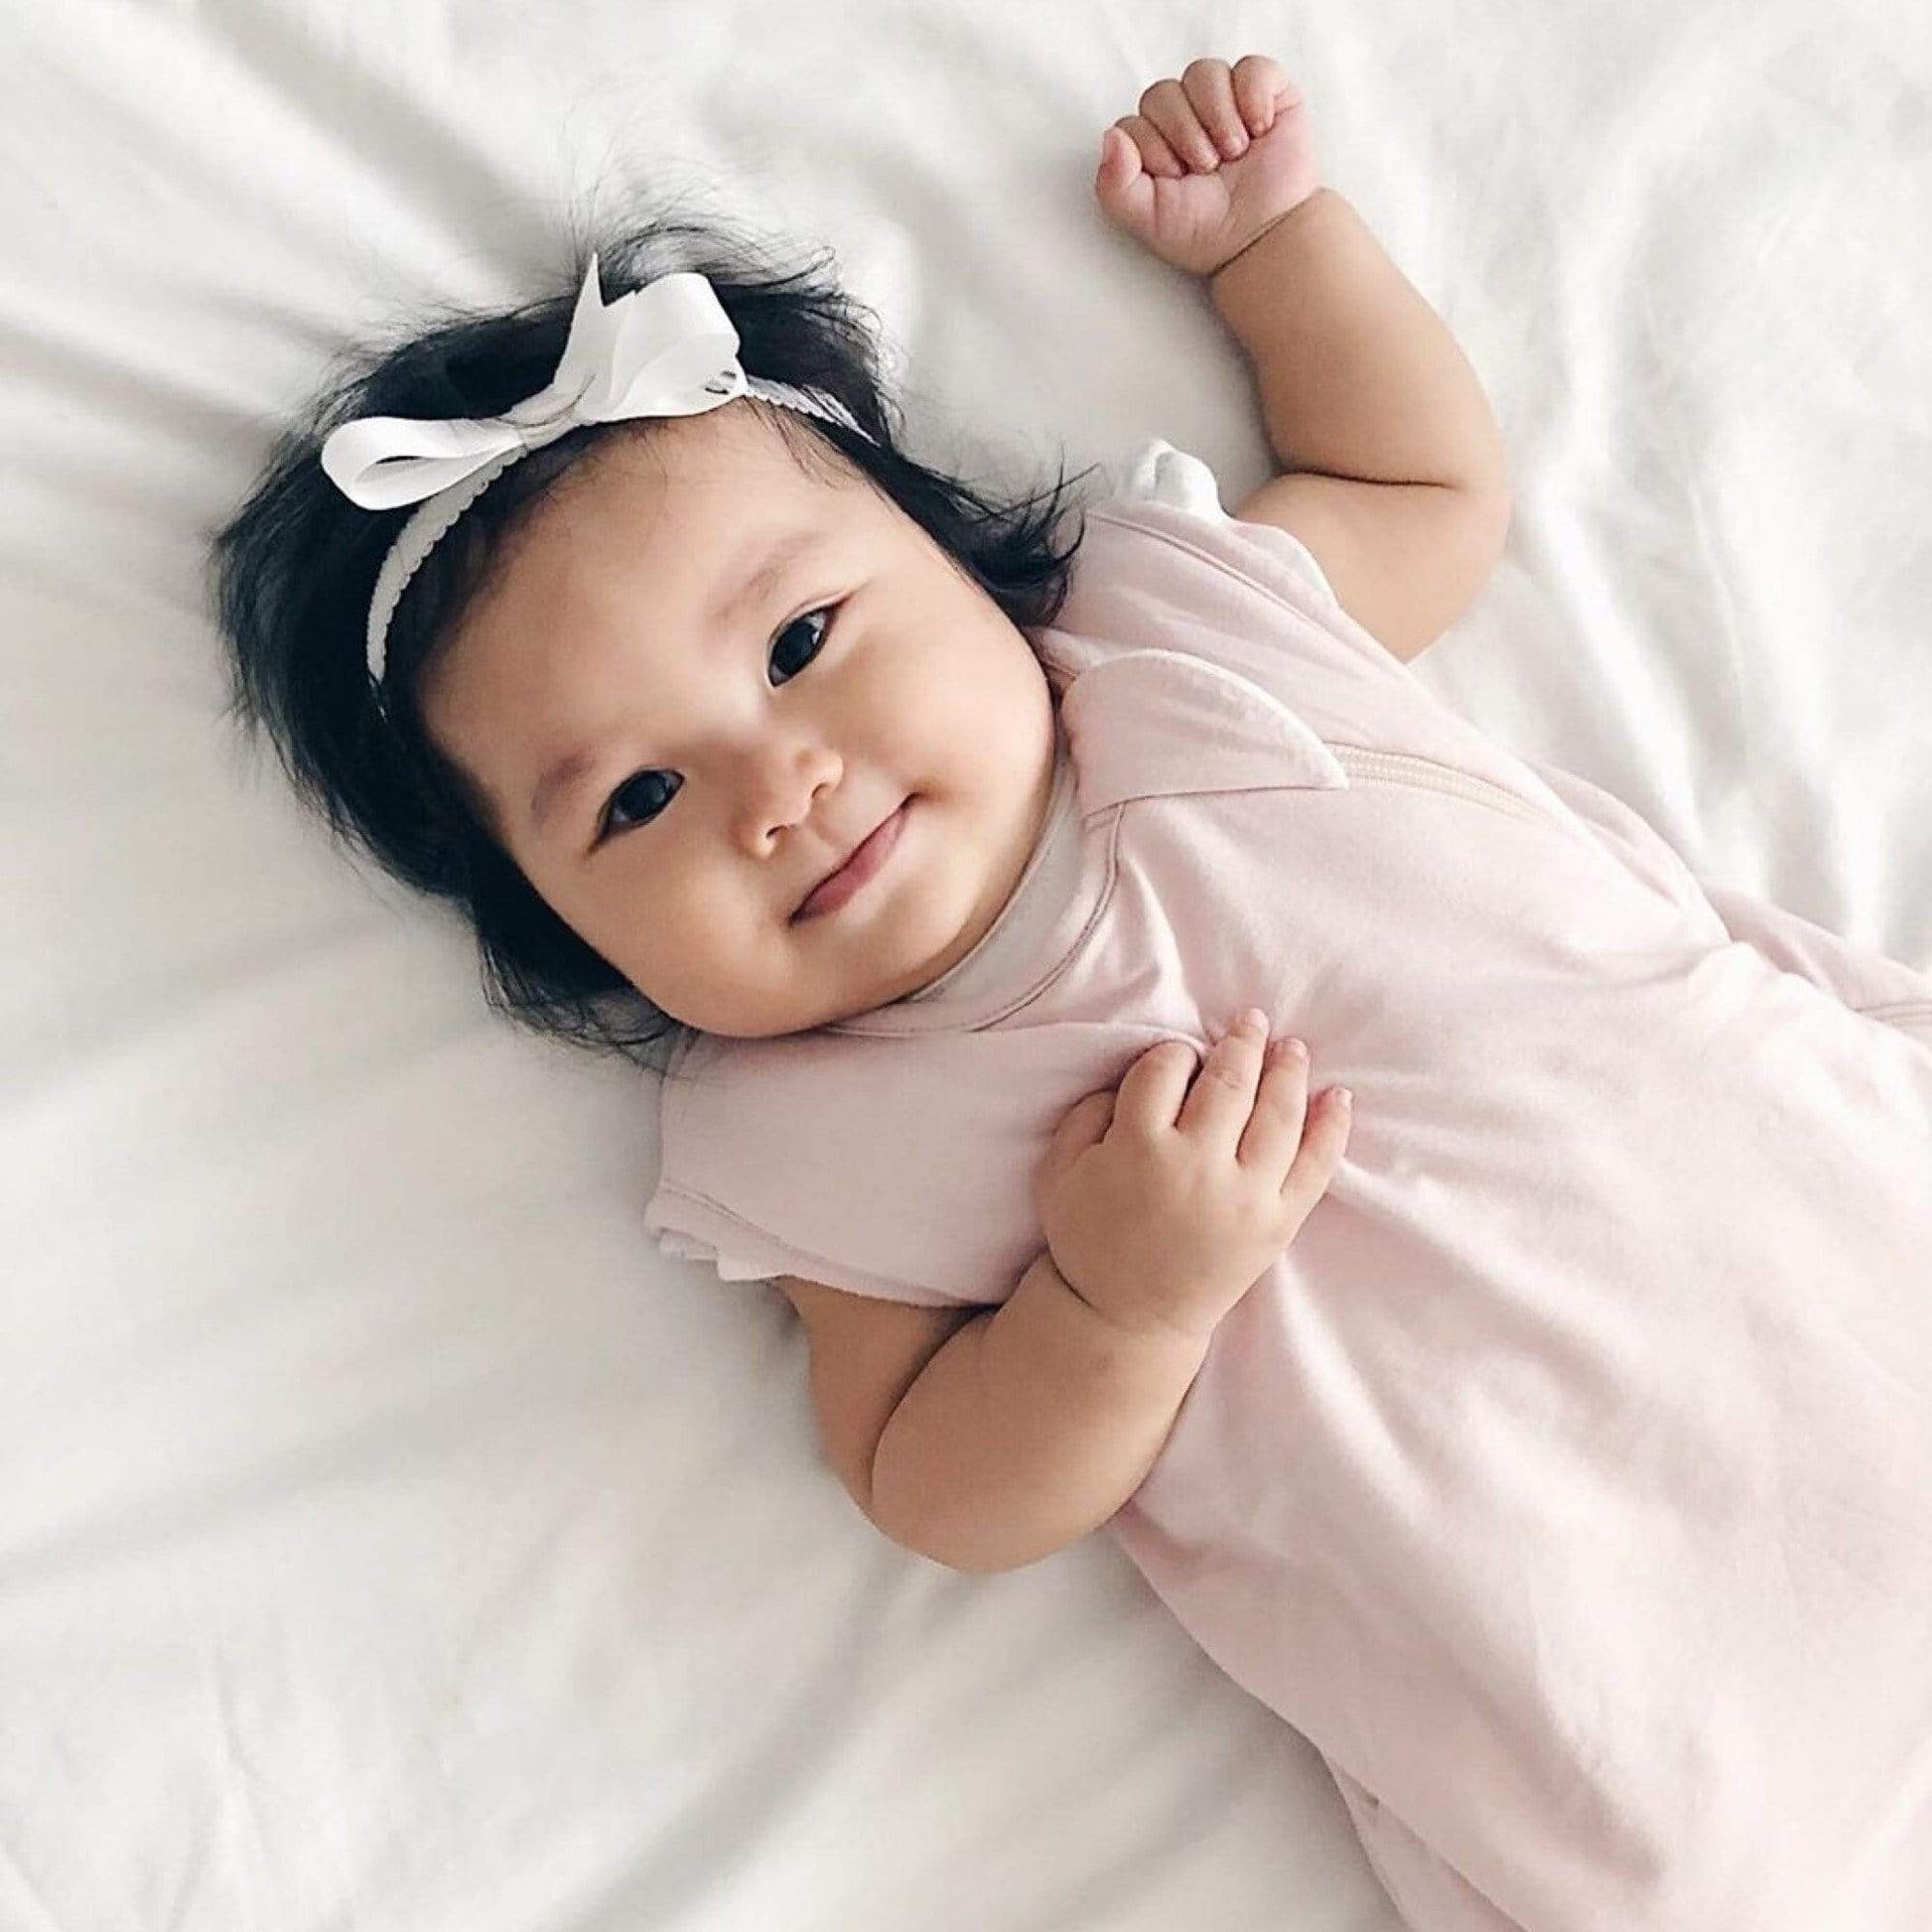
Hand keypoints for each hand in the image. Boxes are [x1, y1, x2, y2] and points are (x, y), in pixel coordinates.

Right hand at [1033, 1011, 1351, 1347]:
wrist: (1126, 1318)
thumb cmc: (1090, 1238)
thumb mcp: (1058, 1172)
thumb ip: (1085, 1114)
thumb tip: (1132, 1076)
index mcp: (1138, 1147)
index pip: (1165, 1069)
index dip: (1171, 1055)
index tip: (1177, 1059)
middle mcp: (1196, 1166)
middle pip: (1229, 1082)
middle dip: (1242, 1044)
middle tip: (1251, 1020)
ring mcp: (1243, 1196)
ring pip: (1278, 1115)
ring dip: (1288, 1072)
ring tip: (1292, 1047)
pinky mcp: (1276, 1225)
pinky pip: (1315, 1168)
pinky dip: (1331, 1128)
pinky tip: (1339, 1097)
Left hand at [1095, 55, 1322, 278]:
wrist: (1264, 237)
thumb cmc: (1207, 232)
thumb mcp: (1146, 219)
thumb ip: (1114, 184)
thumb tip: (1111, 136)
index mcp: (1152, 143)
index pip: (1133, 121)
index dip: (1153, 148)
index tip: (1176, 179)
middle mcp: (1184, 116)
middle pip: (1163, 93)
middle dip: (1184, 135)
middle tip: (1208, 168)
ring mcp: (1223, 100)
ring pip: (1203, 74)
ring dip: (1218, 116)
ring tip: (1234, 152)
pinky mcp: (1265, 91)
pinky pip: (1251, 68)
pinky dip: (1254, 97)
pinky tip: (1260, 129)